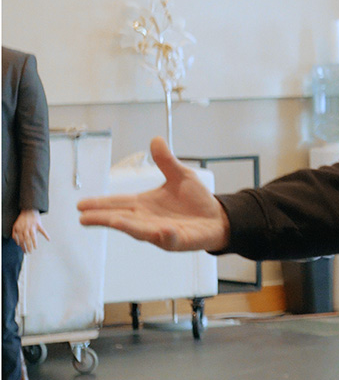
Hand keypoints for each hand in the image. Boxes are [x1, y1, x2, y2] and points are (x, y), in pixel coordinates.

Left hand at [12, 209, 48, 252]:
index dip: (22, 246)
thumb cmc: (22, 219)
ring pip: (33, 236)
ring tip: (35, 248)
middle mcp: (26, 228)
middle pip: (26, 239)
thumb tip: (17, 243)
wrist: (28, 209)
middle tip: (29, 252)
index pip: (20, 240)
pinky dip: (46, 235)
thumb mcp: (15, 226)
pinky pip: (42, 230)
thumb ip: (14, 234)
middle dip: (27, 246)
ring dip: (34, 242)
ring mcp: (32, 226)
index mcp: (20, 229)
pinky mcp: (38, 224)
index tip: (24, 251)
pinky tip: (49, 239)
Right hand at [77, 137, 230, 251]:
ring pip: (141, 230)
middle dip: (104, 218)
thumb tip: (155, 140)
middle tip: (84, 218)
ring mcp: (161, 232)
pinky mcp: (179, 239)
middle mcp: (148, 220)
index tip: (81, 205)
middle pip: (122, 219)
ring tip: (113, 221)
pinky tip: (162, 231)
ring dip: (128, 226)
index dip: (100, 204)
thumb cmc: (195, 200)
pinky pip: (171, 238)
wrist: (217, 218)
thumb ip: (166, 161)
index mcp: (145, 204)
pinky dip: (166, 235)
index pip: (118, 203)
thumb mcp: (180, 175)